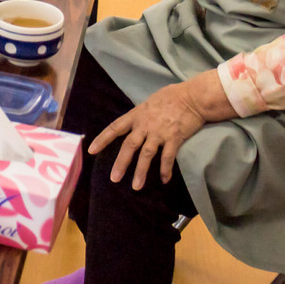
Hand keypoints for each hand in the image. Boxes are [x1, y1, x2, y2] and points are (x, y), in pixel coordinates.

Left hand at [88, 81, 209, 190]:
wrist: (193, 97)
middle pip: (129, 146)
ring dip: (141, 172)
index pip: (115, 127)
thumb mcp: (149, 103)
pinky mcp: (174, 138)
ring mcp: (160, 132)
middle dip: (121, 163)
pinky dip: (165, 169)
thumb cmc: (171, 97)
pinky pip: (167, 157)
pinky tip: (164, 179)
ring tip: (136, 186)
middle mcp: (145, 125)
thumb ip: (140, 115)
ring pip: (146, 155)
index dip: (103, 139)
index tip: (91, 150)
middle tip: (114, 179)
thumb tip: (135, 124)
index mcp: (136, 115)